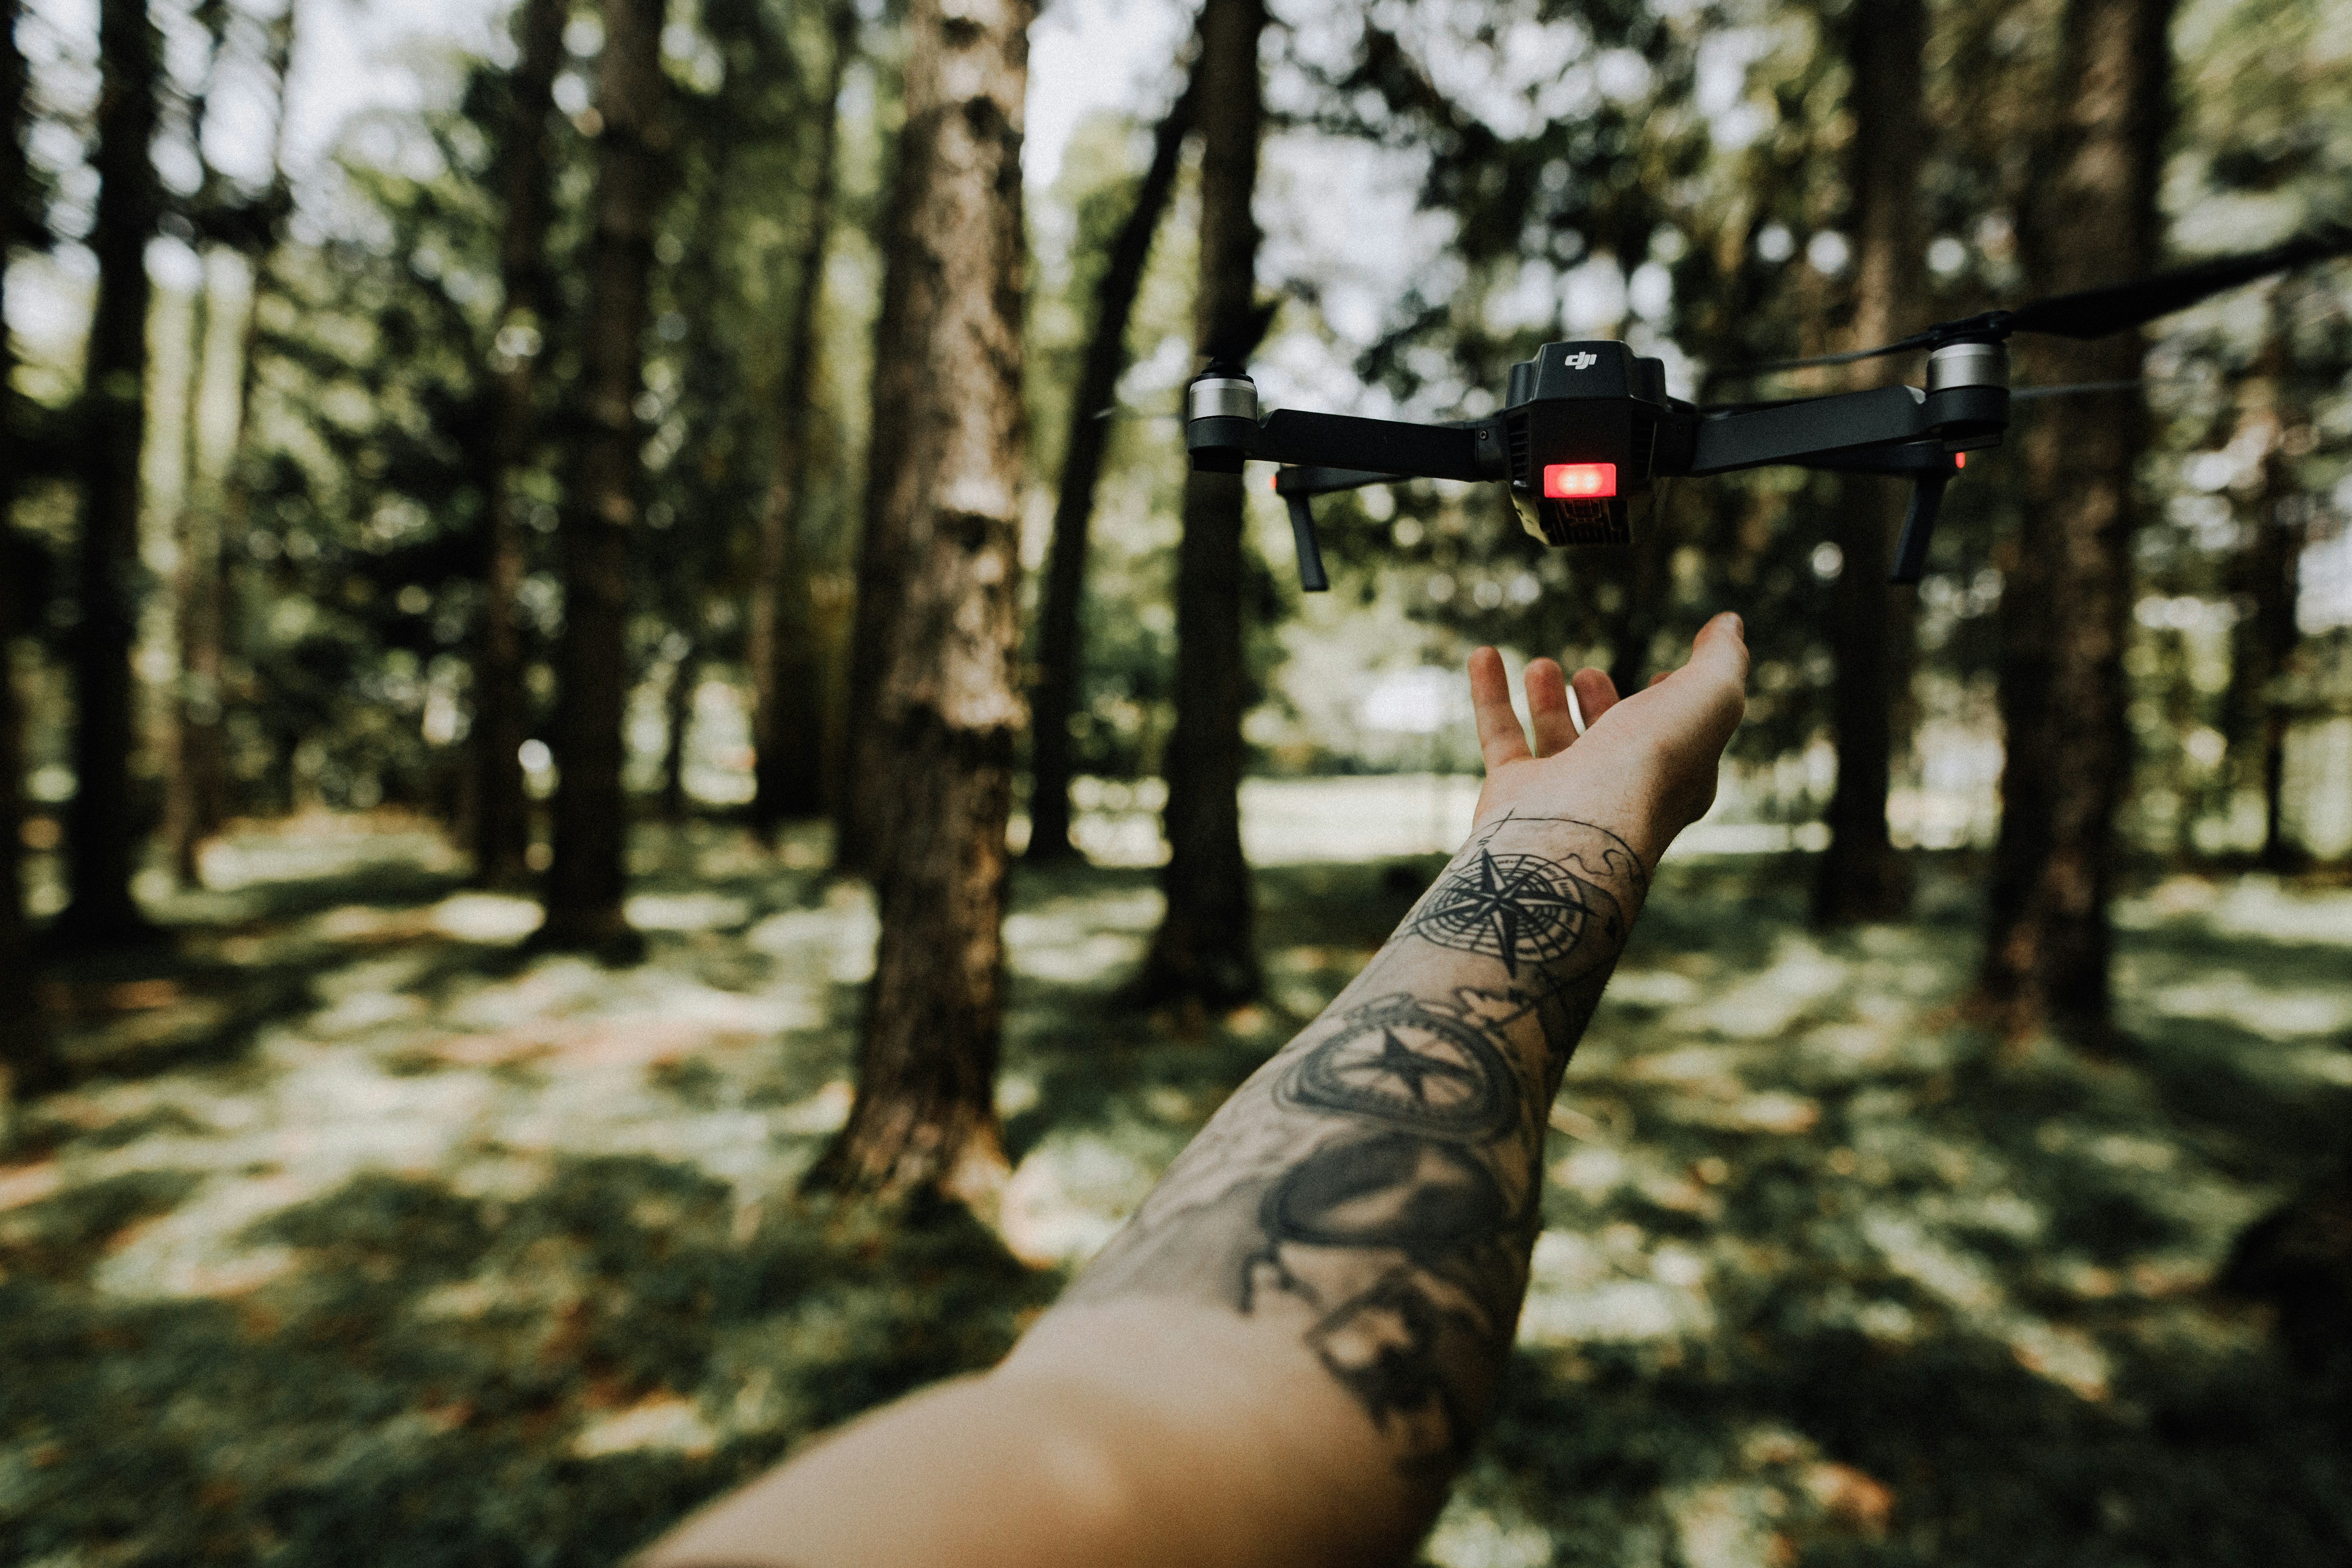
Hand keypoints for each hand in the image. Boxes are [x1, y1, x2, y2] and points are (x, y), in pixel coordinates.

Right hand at [1465, 612, 1747, 863]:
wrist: (1577, 829)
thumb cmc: (1652, 766)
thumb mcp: (1709, 698)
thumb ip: (1721, 659)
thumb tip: (1730, 623)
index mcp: (1677, 778)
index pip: (1680, 738)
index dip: (1675, 704)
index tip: (1663, 675)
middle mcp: (1621, 791)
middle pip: (1612, 741)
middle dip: (1603, 701)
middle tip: (1590, 673)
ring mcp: (1565, 797)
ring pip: (1556, 742)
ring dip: (1548, 701)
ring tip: (1543, 666)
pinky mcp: (1514, 794)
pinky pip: (1499, 735)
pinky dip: (1490, 694)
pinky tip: (1483, 653)